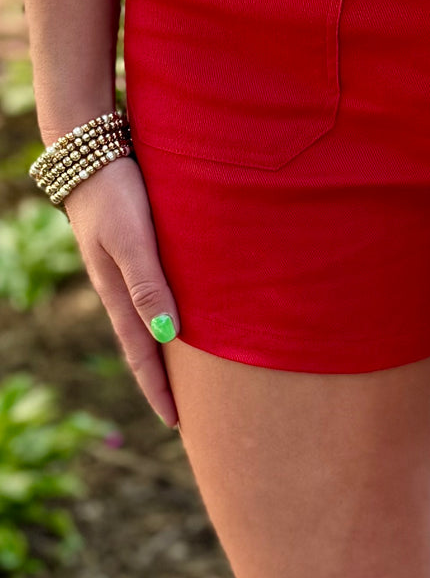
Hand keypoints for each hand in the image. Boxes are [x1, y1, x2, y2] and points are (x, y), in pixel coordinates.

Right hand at [62, 153, 180, 427]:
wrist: (91, 153)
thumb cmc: (117, 195)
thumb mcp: (132, 240)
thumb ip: (148, 284)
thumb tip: (169, 335)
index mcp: (118, 293)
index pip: (141, 353)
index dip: (159, 388)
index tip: (177, 423)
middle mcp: (122, 287)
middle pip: (145, 344)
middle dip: (164, 379)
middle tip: (188, 412)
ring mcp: (125, 268)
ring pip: (150, 319)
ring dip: (168, 348)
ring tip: (190, 373)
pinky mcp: (135, 247)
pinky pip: (154, 293)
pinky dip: (168, 314)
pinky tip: (183, 314)